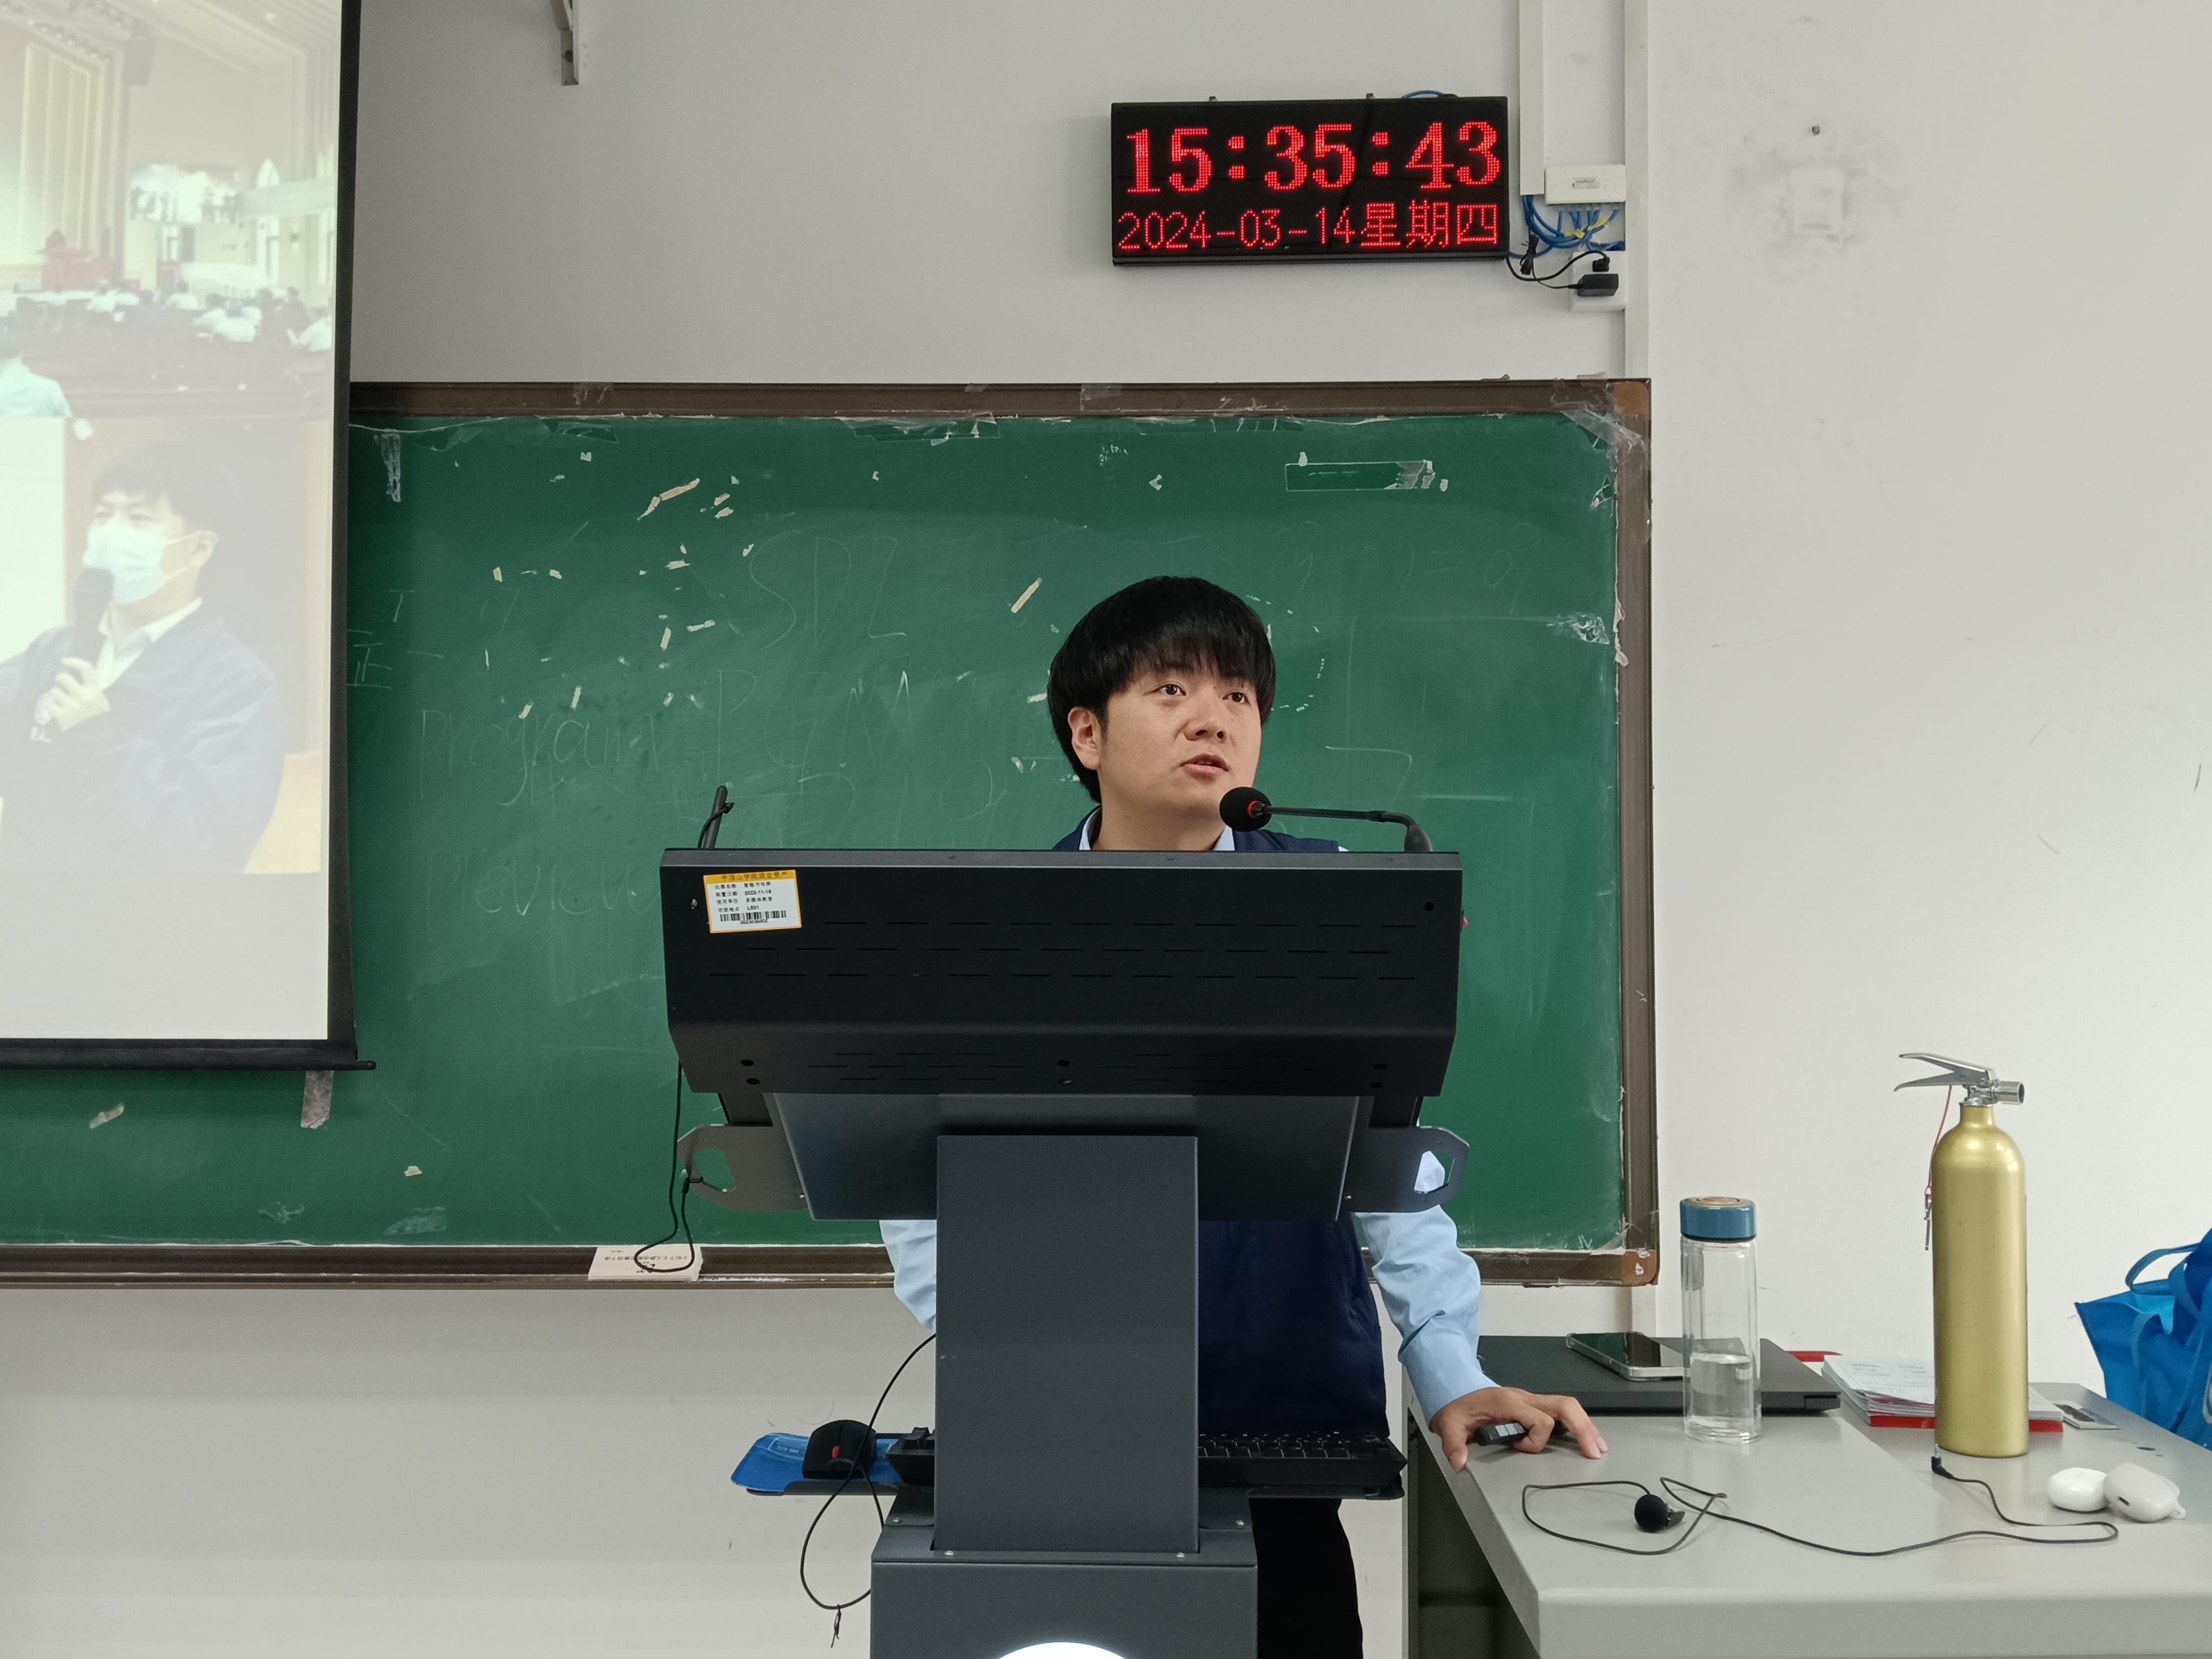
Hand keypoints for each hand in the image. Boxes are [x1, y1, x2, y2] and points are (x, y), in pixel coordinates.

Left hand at [47, 659, 108, 730]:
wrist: (99, 738)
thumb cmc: (100, 717)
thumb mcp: (102, 700)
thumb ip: (91, 687)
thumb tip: (77, 673)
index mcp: (95, 691)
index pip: (86, 668)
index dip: (74, 661)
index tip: (65, 661)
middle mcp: (83, 696)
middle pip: (63, 677)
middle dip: (60, 679)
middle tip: (62, 684)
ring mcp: (72, 706)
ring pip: (54, 691)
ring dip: (56, 694)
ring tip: (62, 699)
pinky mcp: (62, 716)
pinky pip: (51, 704)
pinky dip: (54, 706)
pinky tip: (60, 709)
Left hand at [1430, 1385, 1605, 1470]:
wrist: (1452, 1389)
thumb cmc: (1456, 1407)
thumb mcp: (1449, 1424)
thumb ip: (1453, 1444)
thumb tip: (1460, 1463)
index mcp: (1507, 1402)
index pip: (1539, 1420)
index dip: (1536, 1441)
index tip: (1518, 1449)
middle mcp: (1522, 1398)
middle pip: (1563, 1405)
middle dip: (1583, 1427)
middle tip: (1594, 1451)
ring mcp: (1529, 1400)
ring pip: (1565, 1405)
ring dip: (1585, 1425)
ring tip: (1598, 1447)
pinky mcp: (1530, 1406)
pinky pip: (1559, 1411)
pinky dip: (1575, 1423)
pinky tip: (1584, 1438)